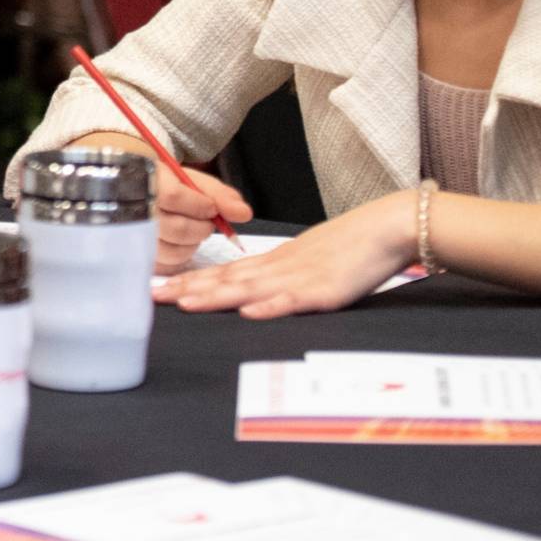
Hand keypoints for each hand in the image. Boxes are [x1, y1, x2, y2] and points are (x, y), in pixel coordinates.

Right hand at [140, 153, 254, 276]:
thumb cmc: (165, 183)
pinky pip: (166, 265)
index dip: (200, 206)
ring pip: (173, 251)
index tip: (210, 207)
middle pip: (176, 228)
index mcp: (145, 181)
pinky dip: (180, 255)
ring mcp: (132, 235)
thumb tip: (244, 214)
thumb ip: (219, 195)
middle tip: (204, 220)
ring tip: (188, 228)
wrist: (134, 188)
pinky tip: (178, 242)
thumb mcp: (192, 180)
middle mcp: (132, 209)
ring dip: (191, 243)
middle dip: (201, 227)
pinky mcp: (135, 255)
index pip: (174, 197)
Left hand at [156, 189, 414, 318]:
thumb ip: (283, 274)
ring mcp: (300, 277)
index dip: (191, 281)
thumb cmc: (352, 246)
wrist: (387, 227)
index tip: (160, 289)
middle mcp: (280, 267)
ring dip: (215, 295)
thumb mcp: (309, 259)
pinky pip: (293, 299)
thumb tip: (256, 291)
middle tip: (153, 298)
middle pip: (227, 279)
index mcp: (276, 261)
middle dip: (189, 289)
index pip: (225, 272)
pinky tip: (248, 312)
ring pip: (250, 287)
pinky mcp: (324, 290)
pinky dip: (270, 306)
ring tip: (184, 303)